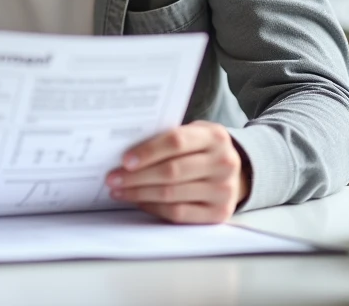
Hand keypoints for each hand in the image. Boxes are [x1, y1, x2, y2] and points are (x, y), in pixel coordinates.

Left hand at [106, 121, 248, 223]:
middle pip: (171, 171)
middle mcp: (224, 163)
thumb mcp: (193, 134)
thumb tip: (126, 154)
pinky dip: (154, 208)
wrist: (236, 172)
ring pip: (171, 194)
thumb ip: (168, 139)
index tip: (124, 160)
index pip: (176, 142)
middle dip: (136, 176)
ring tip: (119, 191)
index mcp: (215, 137)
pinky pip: (178, 213)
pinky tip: (139, 202)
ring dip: (139, 193)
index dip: (147, 151)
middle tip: (112, 179)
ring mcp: (224, 191)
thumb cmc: (202, 149)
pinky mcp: (219, 214)